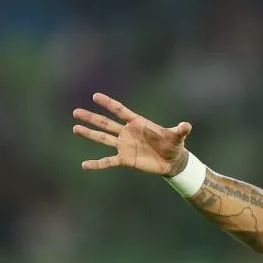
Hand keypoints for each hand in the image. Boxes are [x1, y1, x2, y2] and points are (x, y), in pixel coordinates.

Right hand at [72, 93, 192, 176]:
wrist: (171, 161)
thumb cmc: (174, 145)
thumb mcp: (177, 136)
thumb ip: (180, 130)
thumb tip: (186, 126)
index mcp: (137, 123)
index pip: (120, 110)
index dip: (108, 103)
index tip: (95, 96)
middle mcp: (127, 132)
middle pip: (106, 123)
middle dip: (91, 118)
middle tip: (75, 112)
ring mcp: (124, 146)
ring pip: (103, 139)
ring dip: (89, 134)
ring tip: (75, 128)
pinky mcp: (125, 160)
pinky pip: (108, 161)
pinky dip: (96, 164)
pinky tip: (84, 165)